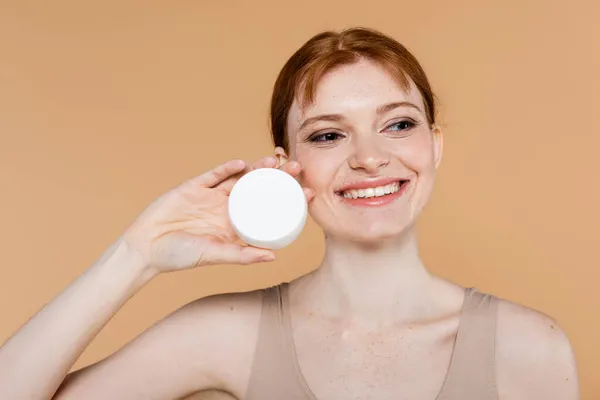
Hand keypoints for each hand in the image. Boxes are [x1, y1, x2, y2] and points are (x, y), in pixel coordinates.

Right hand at [121, 157, 313, 274]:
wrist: (145, 247)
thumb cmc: (179, 256)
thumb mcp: (214, 255)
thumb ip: (241, 256)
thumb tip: (274, 256)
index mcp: (235, 225)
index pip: (267, 209)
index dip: (287, 200)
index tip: (309, 194)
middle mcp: (226, 208)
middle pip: (258, 188)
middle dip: (278, 178)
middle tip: (297, 168)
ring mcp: (210, 196)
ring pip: (238, 178)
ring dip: (256, 168)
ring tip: (274, 160)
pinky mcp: (193, 186)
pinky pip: (213, 175)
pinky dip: (226, 169)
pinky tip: (241, 163)